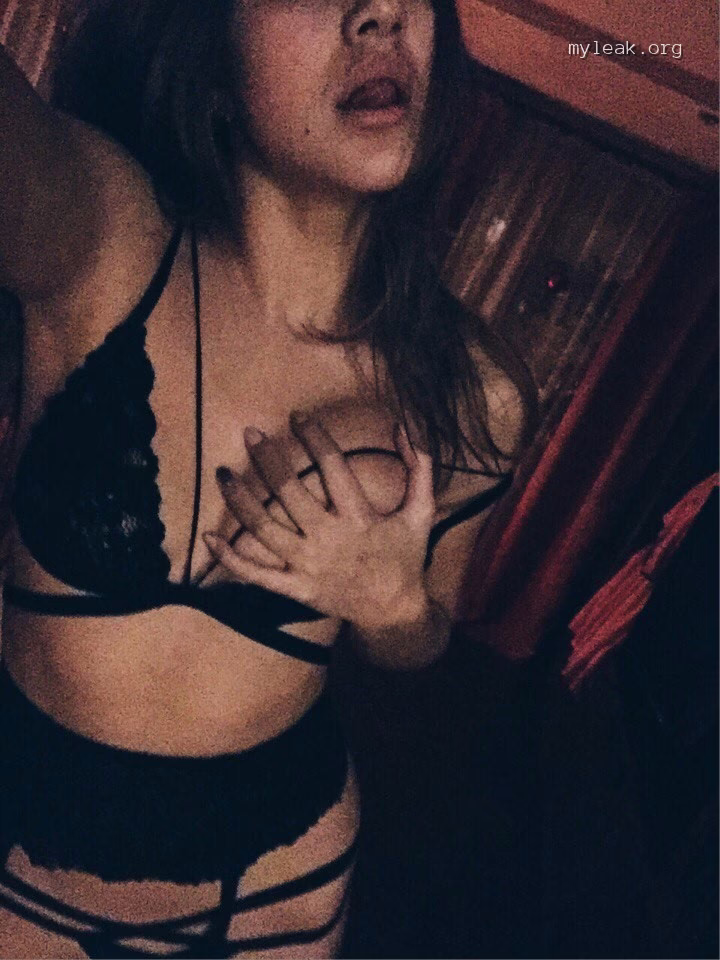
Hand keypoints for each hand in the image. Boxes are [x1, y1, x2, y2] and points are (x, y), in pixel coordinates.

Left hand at [203, 415, 435, 631]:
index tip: (297, 416)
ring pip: (264, 528)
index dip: (314, 436)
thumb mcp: (421, 514)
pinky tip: (209, 537)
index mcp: (359, 518)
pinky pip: (256, 574)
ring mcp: (307, 566)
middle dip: (267, 459)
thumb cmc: (404, 558)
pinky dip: (231, 558)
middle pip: (289, 492)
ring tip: (223, 473)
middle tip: (250, 433)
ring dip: (239, 499)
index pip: (332, 467)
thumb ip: (419, 470)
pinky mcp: (294, 589)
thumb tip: (403, 428)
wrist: (392, 612)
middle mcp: (328, 539)